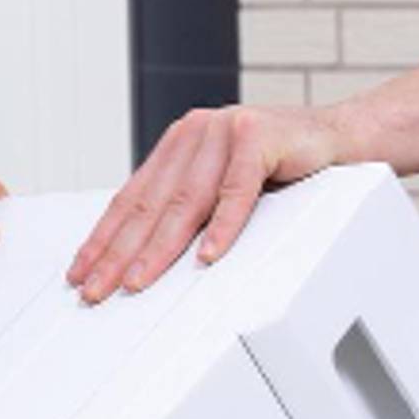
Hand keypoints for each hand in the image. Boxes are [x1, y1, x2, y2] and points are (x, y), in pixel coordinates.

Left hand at [66, 104, 343, 302]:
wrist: (338, 137)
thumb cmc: (280, 165)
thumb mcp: (222, 182)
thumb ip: (188, 203)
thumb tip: (140, 251)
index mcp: (178, 144)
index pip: (132, 197)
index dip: (103, 237)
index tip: (80, 271)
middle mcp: (194, 133)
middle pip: (150, 204)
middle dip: (118, 252)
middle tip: (97, 288)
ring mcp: (224, 131)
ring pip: (186, 201)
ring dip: (159, 248)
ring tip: (139, 282)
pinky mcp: (259, 136)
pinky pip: (236, 191)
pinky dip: (222, 227)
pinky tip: (207, 256)